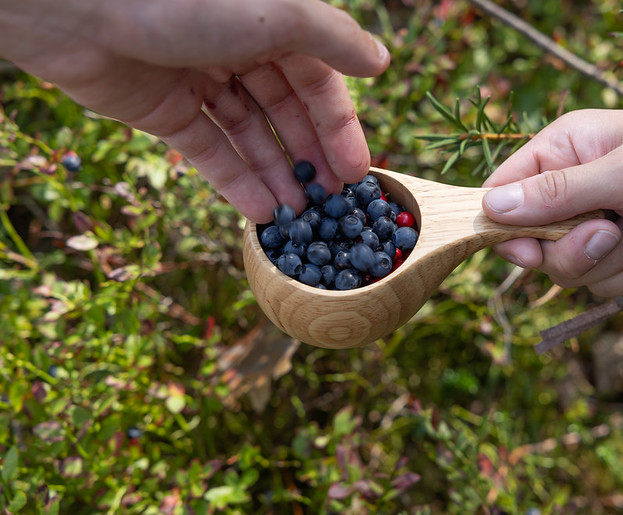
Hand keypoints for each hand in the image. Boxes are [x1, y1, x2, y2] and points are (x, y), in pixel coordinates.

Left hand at [0, 0, 389, 221]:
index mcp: (272, 24)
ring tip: (300, 219)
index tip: (357, 175)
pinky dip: (235, 182)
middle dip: (309, 161)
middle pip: (286, 115)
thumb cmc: (185, 2)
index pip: (320, 84)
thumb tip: (381, 62)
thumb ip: (333, 42)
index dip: (340, 130)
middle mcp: (240, 51)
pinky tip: (260, 213)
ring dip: (276, 178)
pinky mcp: (166, 111)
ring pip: (250, 138)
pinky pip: (210, 151)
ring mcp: (201, 82)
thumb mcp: (278, 15)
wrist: (77, 10)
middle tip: (331, 207)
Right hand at [481, 109, 622, 295]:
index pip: (506, 189)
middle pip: (530, 239)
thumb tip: (490, 208)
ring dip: (609, 261)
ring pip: (564, 267)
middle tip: (608, 233)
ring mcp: (596, 224)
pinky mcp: (619, 255)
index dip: (506, 223)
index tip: (526, 247)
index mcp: (566, 148)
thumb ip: (555, 194)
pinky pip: (597, 282)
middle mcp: (573, 186)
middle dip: (571, 248)